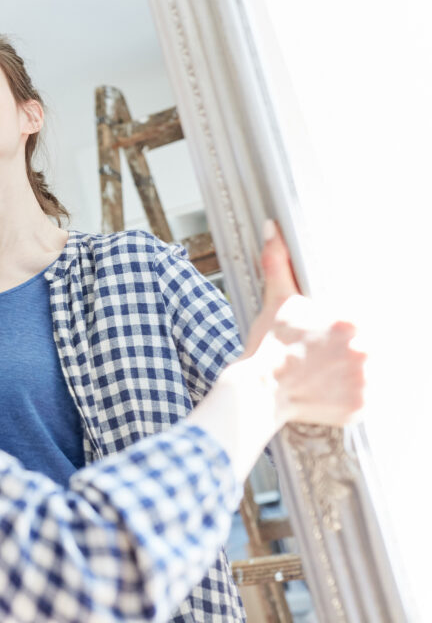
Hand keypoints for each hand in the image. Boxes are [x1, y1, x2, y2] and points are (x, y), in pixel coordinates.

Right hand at [244, 221, 366, 427]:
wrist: (258, 391)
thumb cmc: (269, 346)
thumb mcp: (277, 302)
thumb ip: (279, 263)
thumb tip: (271, 228)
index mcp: (351, 321)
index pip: (371, 321)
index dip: (356, 328)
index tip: (338, 337)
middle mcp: (365, 349)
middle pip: (376, 347)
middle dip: (357, 350)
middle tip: (328, 358)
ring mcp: (365, 381)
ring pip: (375, 373)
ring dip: (359, 373)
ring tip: (328, 375)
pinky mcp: (360, 407)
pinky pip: (369, 401)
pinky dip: (353, 397)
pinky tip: (328, 391)